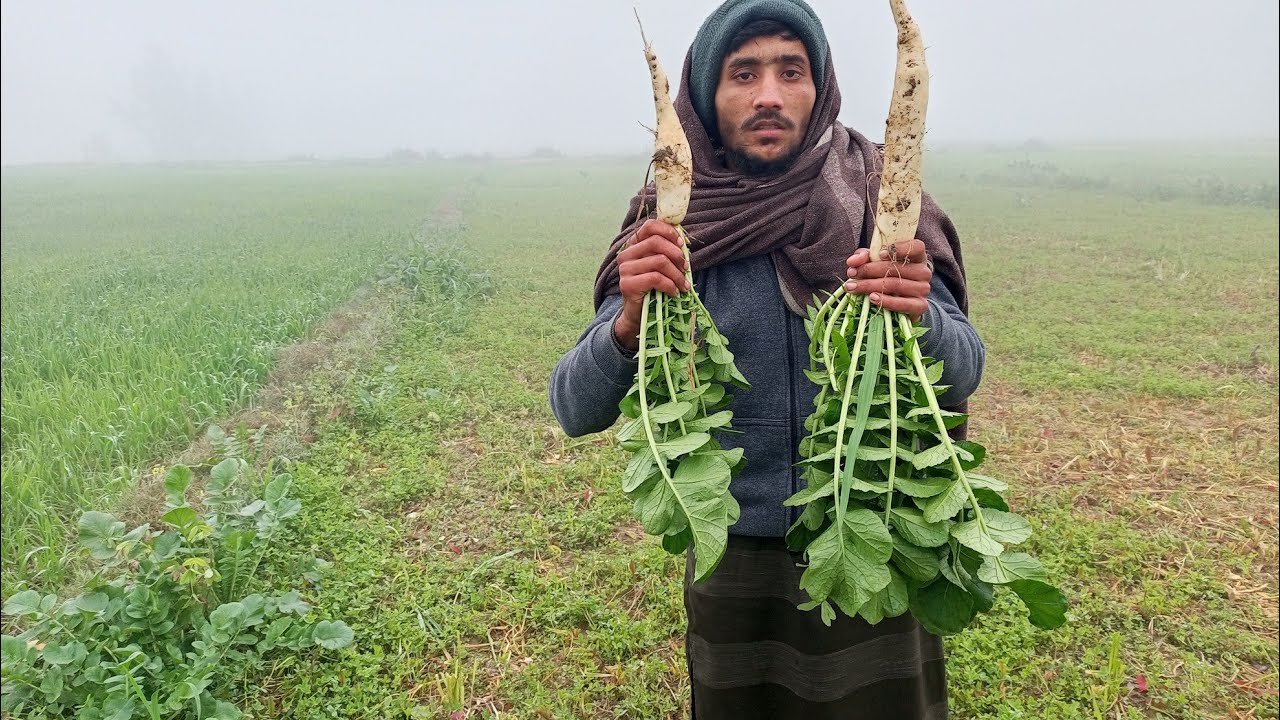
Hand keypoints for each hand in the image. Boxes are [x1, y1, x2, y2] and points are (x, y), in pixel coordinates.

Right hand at [613, 218, 690, 350]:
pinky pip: (656, 278)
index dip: (668, 232)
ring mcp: (625, 269)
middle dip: (676, 254)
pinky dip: (670, 285)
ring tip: (683, 285)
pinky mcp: (627, 284)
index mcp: (634, 245)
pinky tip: (675, 292)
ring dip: (677, 274)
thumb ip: (667, 251)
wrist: (638, 314)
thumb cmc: (654, 288)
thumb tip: (683, 241)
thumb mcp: (661, 266)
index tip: (681, 244)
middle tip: (686, 268)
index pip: (649, 226)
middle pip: (656, 242)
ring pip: (659, 261)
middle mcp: (626, 254)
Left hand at [844, 239, 931, 321]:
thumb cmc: (888, 277)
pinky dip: (886, 301)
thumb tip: (852, 261)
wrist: (902, 304)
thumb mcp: (876, 262)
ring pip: (895, 284)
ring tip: (853, 286)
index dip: (899, 248)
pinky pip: (903, 304)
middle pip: (897, 267)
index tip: (880, 253)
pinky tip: (872, 298)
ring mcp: (923, 289)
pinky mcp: (920, 306)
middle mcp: (923, 271)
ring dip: (870, 285)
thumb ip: (865, 257)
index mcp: (917, 256)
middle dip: (870, 270)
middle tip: (852, 273)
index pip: (916, 246)